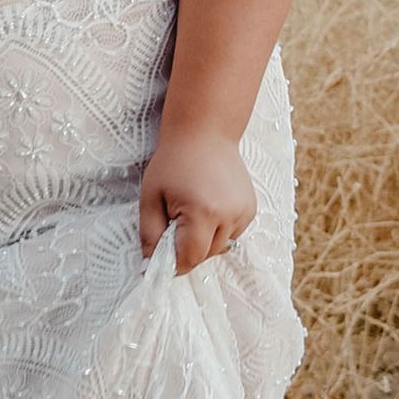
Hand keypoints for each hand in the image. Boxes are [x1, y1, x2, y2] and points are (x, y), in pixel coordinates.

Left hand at [137, 130, 256, 275]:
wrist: (205, 131)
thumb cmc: (173, 161)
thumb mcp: (151, 196)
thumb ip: (149, 234)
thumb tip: (148, 266)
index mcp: (203, 212)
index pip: (189, 259)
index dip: (172, 263)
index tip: (159, 255)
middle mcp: (229, 215)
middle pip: (205, 255)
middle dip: (186, 249)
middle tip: (172, 222)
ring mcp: (243, 213)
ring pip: (219, 247)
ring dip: (203, 240)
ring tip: (191, 210)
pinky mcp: (250, 209)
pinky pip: (231, 235)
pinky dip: (217, 230)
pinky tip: (207, 206)